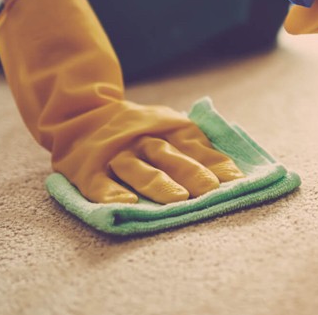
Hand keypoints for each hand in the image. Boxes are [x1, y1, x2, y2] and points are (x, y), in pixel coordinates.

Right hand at [0, 0, 243, 203]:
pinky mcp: (89, 169)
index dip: (214, 162)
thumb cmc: (138, 128)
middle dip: (190, 171)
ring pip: (137, 168)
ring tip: (177, 200)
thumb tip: (234, 173)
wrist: (81, 113)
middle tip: (210, 189)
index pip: (193, 145)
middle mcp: (142, 139)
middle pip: (168, 155)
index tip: (236, 180)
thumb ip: (197, 147)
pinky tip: (125, 205)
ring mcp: (115, 153)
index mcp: (165, 128)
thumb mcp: (168, 126)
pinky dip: (111, 193)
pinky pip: (100, 183)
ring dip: (158, 183)